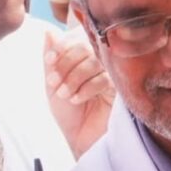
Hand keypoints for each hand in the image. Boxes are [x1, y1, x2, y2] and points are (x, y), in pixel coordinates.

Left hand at [43, 27, 116, 157]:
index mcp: (83, 57)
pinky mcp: (121, 88)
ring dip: (73, 78)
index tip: (49, 61)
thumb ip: (51, 59)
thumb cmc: (69, 113)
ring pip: (93, 61)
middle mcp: (100, 61)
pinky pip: (104, 78)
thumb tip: (49, 32)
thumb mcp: (53, 84)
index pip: (75, 38)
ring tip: (65, 95)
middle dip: (65, 64)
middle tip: (54, 83)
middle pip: (84, 47)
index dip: (61, 47)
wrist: (80, 138)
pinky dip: (86, 88)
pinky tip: (77, 99)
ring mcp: (112, 73)